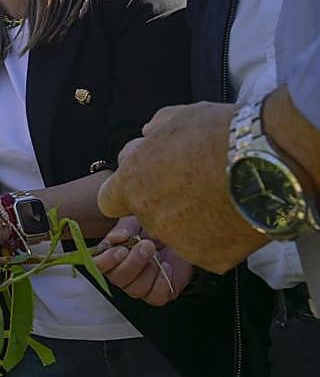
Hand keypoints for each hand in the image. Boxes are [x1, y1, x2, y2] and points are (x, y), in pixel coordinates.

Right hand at [94, 217, 193, 305]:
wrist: (177, 237)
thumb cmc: (152, 230)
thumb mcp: (136, 222)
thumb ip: (124, 229)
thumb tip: (116, 238)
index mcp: (110, 256)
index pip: (98, 265)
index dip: (107, 260)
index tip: (122, 249)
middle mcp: (121, 275)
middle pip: (118, 279)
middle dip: (134, 262)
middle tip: (147, 245)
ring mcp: (139, 287)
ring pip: (137, 289)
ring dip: (149, 271)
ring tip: (159, 254)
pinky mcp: (158, 294)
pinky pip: (156, 297)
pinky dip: (162, 282)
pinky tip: (167, 266)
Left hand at [98, 102, 265, 273]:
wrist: (265, 161)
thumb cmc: (218, 133)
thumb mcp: (177, 117)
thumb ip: (154, 131)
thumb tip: (147, 135)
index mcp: (132, 183)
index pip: (110, 200)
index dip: (128, 193)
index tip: (148, 185)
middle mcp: (149, 216)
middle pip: (150, 217)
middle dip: (168, 205)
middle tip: (198, 187)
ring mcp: (178, 241)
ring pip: (180, 235)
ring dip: (194, 222)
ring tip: (222, 198)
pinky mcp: (209, 259)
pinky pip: (209, 250)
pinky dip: (220, 238)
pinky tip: (235, 215)